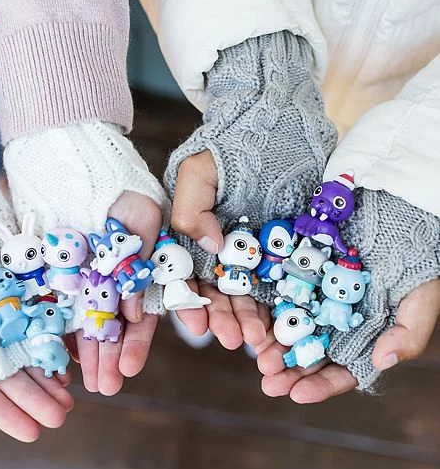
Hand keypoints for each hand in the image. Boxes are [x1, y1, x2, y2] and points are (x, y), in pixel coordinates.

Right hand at [0, 295, 73, 441]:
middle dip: (38, 400)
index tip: (32, 432)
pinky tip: (66, 364)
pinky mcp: (24, 298)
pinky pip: (42, 327)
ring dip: (49, 380)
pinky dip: (53, 347)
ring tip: (69, 398)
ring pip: (31, 357)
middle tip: (61, 415)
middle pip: (16, 379)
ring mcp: (7, 320)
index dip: (8, 414)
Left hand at [68, 191, 161, 394]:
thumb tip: (133, 311)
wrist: (73, 158)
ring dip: (87, 352)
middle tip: (107, 387)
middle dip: (110, 356)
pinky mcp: (53, 269)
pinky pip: (56, 304)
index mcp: (136, 267)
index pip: (140, 311)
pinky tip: (60, 354)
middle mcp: (110, 276)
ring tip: (87, 383)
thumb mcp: (145, 216)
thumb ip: (144, 261)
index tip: (129, 368)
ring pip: (84, 320)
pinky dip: (58, 329)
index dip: (136, 341)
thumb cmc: (117, 184)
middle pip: (111, 324)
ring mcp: (81, 275)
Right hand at [171, 152, 269, 350]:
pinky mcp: (283, 251)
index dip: (189, 303)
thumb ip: (190, 208)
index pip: (185, 277)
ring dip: (250, 320)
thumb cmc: (230, 147)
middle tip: (233, 339)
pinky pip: (280, 282)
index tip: (198, 325)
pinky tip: (281, 326)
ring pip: (249, 294)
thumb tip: (209, 246)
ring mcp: (254, 253)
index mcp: (194, 235)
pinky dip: (279, 306)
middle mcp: (221, 249)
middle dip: (223, 319)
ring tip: (258, 341)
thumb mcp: (197, 171)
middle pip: (218, 292)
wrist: (277, 126)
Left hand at [257, 280, 439, 401]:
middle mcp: (335, 322)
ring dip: (273, 347)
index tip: (298, 394)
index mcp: (362, 337)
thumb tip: (382, 362)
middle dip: (288, 372)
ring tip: (258, 358)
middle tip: (268, 382)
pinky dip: (266, 312)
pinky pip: (279, 296)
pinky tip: (254, 324)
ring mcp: (315, 299)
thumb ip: (407, 334)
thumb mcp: (420, 300)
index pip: (341, 370)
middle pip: (309, 355)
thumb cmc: (414, 263)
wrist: (396, 220)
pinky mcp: (298, 275)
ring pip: (290, 330)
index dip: (321, 385)